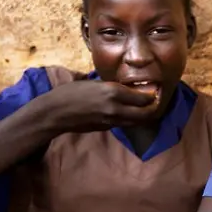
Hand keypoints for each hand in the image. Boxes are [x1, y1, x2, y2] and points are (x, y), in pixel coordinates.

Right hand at [43, 79, 157, 133]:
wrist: (56, 112)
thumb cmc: (71, 92)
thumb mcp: (94, 83)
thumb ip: (113, 87)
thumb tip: (129, 89)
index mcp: (113, 92)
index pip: (143, 98)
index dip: (152, 95)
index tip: (155, 91)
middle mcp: (116, 108)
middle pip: (145, 113)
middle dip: (153, 108)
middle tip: (156, 101)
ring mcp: (112, 121)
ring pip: (137, 121)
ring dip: (144, 115)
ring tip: (146, 107)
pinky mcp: (107, 128)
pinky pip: (124, 123)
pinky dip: (131, 118)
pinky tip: (130, 112)